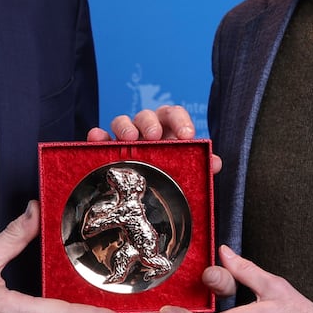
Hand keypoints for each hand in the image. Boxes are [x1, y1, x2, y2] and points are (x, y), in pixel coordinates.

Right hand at [86, 105, 222, 172]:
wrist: (146, 198)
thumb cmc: (168, 177)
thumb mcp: (186, 173)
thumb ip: (201, 166)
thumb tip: (215, 163)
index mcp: (168, 130)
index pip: (173, 115)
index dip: (180, 121)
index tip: (186, 135)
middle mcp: (145, 130)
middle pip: (146, 116)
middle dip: (150, 123)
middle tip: (154, 136)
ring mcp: (124, 138)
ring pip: (122, 121)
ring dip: (125, 127)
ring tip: (129, 139)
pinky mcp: (106, 149)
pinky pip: (100, 138)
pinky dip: (98, 135)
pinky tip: (97, 139)